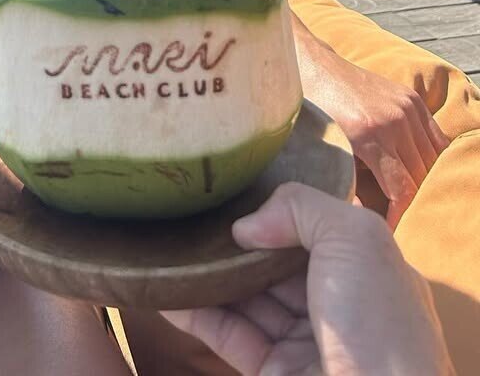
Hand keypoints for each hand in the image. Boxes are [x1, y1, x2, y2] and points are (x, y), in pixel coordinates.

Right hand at [162, 183, 452, 375]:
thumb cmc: (378, 326)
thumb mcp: (357, 240)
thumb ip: (302, 207)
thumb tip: (247, 226)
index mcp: (365, 269)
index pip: (316, 225)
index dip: (277, 206)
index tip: (233, 186)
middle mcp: (336, 303)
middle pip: (274, 260)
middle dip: (234, 239)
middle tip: (189, 213)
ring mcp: (303, 341)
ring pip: (246, 296)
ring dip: (208, 273)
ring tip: (169, 245)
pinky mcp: (273, 372)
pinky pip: (228, 335)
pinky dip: (195, 313)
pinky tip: (166, 290)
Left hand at [295, 24, 448, 227]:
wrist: (311, 65)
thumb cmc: (309, 110)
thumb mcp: (321, 149)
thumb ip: (342, 181)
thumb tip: (358, 217)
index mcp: (369, 135)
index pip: (403, 190)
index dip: (399, 216)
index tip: (390, 231)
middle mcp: (394, 120)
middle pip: (420, 177)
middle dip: (411, 202)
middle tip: (398, 216)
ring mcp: (406, 107)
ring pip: (432, 159)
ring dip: (423, 180)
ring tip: (406, 197)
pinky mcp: (411, 99)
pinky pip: (436, 138)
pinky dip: (431, 158)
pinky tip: (417, 171)